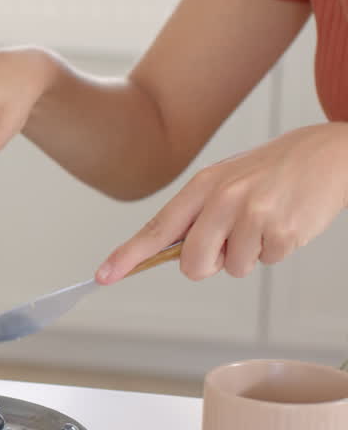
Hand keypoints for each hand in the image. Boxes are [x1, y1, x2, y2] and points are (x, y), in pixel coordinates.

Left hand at [98, 124, 347, 283]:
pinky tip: (285, 222)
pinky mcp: (282, 232)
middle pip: (192, 264)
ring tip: (266, 221)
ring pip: (233, 268)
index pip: (157, 228)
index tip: (104, 275)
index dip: (128, 256)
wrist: (328, 153)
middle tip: (230, 242)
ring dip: (248, 254)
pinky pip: (266, 263)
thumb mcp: (226, 179)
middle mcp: (223, 198)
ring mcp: (253, 215)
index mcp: (203, 185)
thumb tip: (171, 254)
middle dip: (208, 265)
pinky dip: (275, 251)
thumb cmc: (271, 171)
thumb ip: (198, 214)